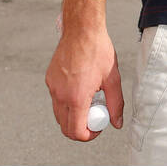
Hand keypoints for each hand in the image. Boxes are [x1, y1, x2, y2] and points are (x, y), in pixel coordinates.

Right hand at [46, 25, 124, 140]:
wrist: (82, 30)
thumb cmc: (98, 50)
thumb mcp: (113, 78)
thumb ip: (116, 103)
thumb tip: (117, 123)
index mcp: (76, 97)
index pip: (76, 131)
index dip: (89, 135)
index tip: (98, 127)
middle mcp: (61, 95)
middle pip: (65, 127)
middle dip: (81, 127)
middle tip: (95, 114)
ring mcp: (52, 87)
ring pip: (59, 114)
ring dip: (73, 115)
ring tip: (89, 99)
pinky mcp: (49, 79)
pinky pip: (56, 98)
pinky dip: (66, 101)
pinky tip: (80, 87)